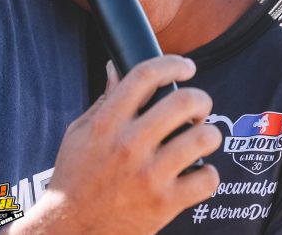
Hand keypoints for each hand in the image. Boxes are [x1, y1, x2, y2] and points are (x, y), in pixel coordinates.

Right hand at [13, 56, 220, 233]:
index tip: (186, 67)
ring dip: (209, 134)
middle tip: (198, 107)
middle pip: (183, 102)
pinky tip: (198, 172)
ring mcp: (150, 175)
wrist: (71, 229)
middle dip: (200, 99)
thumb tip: (116, 68)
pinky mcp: (165, 204)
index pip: (145, 76)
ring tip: (201, 138)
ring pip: (202, 138)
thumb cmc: (75, 177)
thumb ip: (104, 100)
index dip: (172, 64)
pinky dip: (208, 173)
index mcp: (106, 123)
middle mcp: (129, 145)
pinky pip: (207, 179)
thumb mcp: (80, 132)